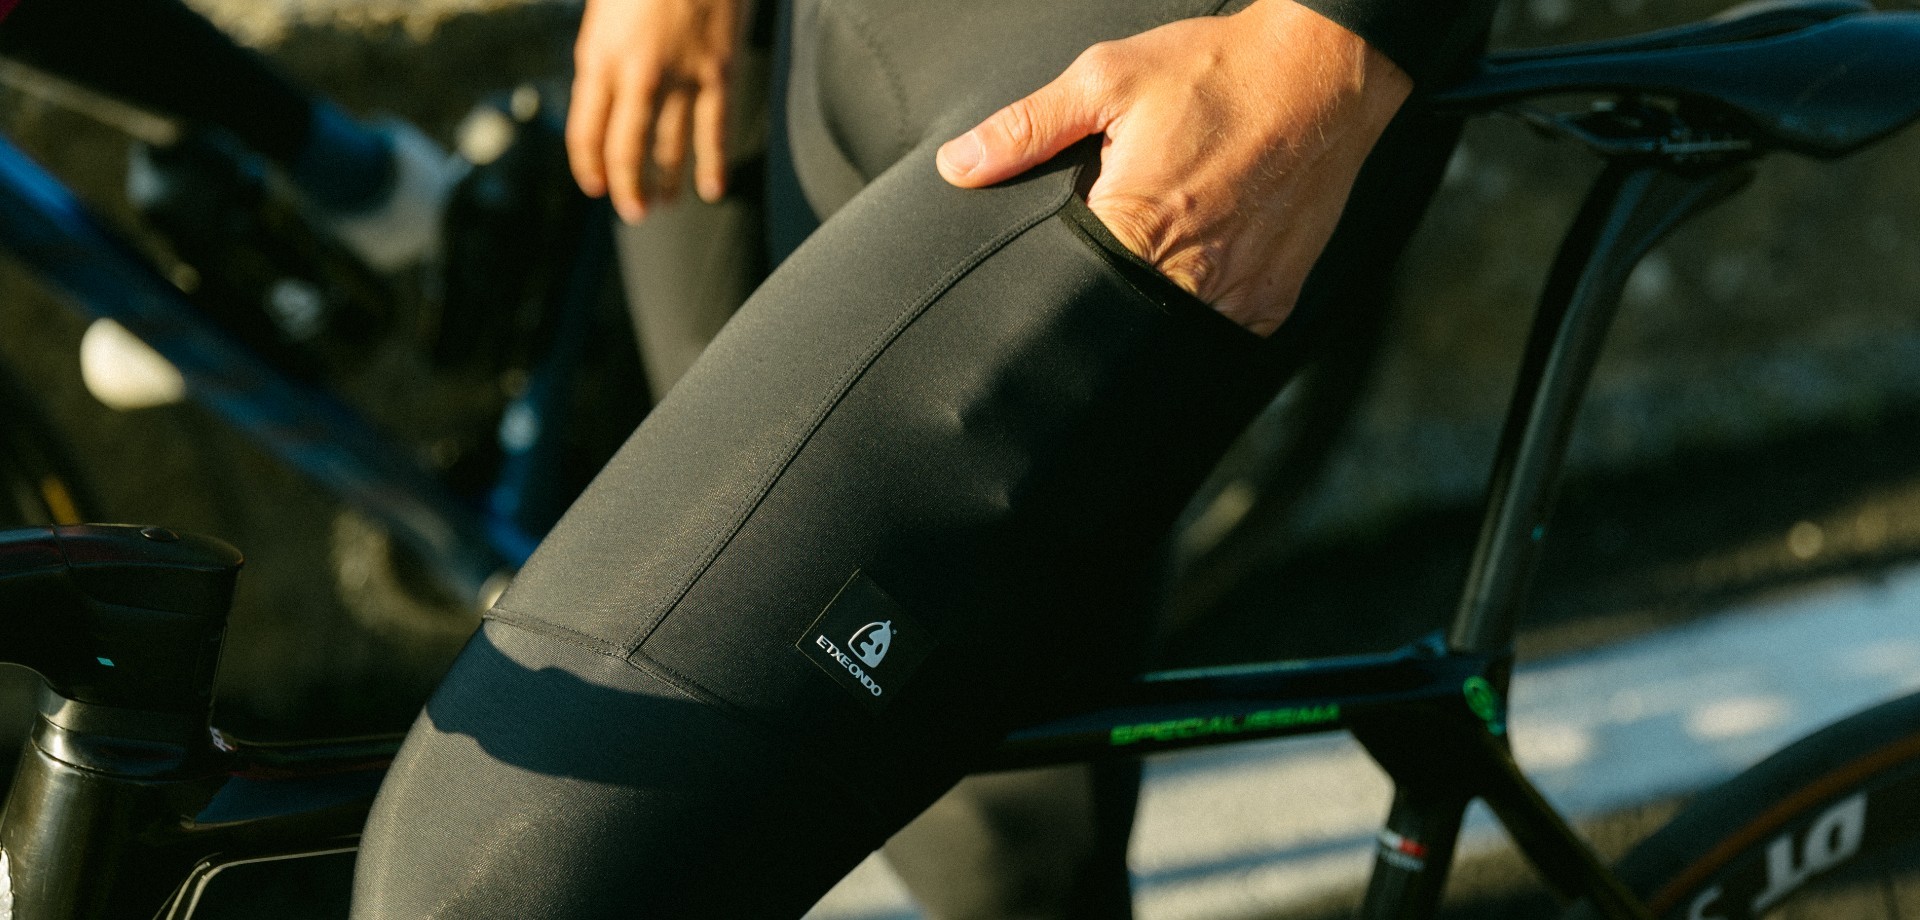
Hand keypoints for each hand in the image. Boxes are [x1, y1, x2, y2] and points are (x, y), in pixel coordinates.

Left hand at [568, 0, 743, 222]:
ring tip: (664, 203)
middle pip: (627, 150)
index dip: (589, 167)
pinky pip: (715, 130)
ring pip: (671, 146)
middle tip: (632, 211)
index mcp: (597, 56)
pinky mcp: (718, 71)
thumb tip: (605, 103)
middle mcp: (636, 73)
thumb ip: (603, 58)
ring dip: (666, 181)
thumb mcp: (603, 12)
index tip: (596, 187)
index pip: (586, 132)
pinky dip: (713, 165)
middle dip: (627, 188)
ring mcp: (680, 75)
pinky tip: (712, 190)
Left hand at [936, 0, 1410, 335]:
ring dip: (1155, 316)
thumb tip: (957, 166)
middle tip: (1101, 273)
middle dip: (1101, 306)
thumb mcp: (1107, 80)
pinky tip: (1193, 283)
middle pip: (1122, 327)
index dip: (1051, 292)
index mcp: (1138, 227)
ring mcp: (1242, 292)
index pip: (1071, 298)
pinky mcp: (1276, 297)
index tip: (1045, 282)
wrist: (1324, 69)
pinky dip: (1206, 317)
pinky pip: (1228, 335)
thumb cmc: (1216, 70)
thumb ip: (1026, 129)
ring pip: (1176, 339)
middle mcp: (1195, 272)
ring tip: (1152, 274)